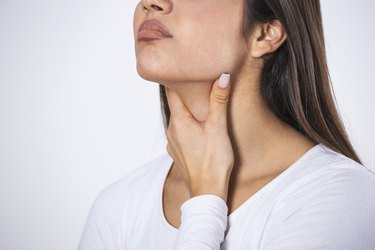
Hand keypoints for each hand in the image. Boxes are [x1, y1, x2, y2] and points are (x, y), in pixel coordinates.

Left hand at [165, 73, 233, 201]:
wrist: (207, 192)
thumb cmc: (213, 160)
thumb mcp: (218, 127)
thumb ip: (218, 101)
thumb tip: (222, 77)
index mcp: (179, 120)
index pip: (171, 92)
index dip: (176, 79)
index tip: (181, 68)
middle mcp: (171, 130)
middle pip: (175, 105)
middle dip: (185, 94)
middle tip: (197, 83)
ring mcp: (173, 143)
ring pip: (178, 120)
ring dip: (187, 112)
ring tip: (200, 105)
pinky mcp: (178, 153)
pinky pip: (180, 134)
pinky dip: (188, 127)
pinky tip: (199, 129)